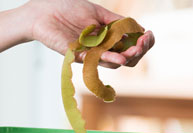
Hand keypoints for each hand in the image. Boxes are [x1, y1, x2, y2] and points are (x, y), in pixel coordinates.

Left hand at [22, 0, 154, 67]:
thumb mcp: (98, 12)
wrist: (43, 10)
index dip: (143, 43)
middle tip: (144, 42)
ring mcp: (87, 53)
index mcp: (106, 38)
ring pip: (112, 63)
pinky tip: (119, 57)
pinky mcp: (75, 55)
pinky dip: (107, 58)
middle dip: (139, 52)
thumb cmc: (66, 9)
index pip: (130, 47)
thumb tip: (139, 29)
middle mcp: (99, 49)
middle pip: (126, 59)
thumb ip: (116, 21)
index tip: (149, 35)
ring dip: (127, 57)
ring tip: (135, 50)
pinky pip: (93, 61)